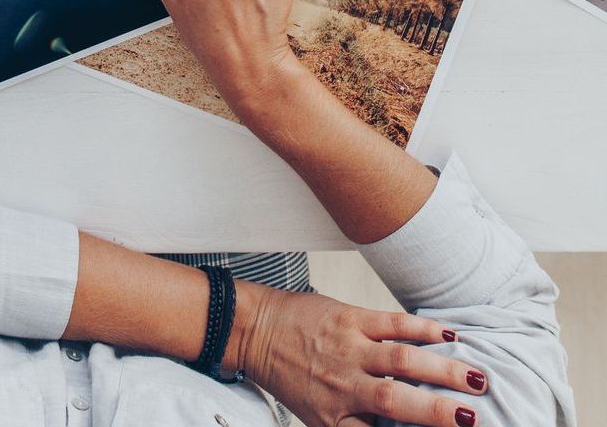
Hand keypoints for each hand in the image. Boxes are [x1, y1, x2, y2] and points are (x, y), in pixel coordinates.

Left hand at [231, 284, 487, 426]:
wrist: (255, 330)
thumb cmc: (291, 375)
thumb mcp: (318, 415)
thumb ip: (356, 423)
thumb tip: (401, 424)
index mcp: (336, 420)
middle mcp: (344, 388)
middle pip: (399, 404)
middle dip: (440, 413)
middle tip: (476, 418)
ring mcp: (348, 350)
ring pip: (402, 361)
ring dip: (443, 370)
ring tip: (478, 379)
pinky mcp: (348, 317)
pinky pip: (391, 323)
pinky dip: (422, 328)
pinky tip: (449, 334)